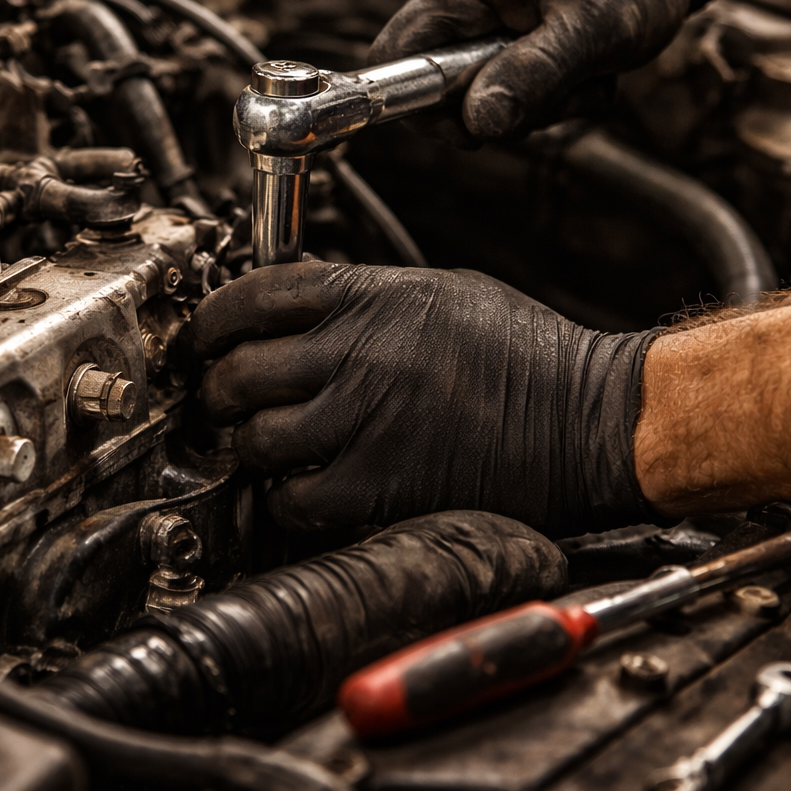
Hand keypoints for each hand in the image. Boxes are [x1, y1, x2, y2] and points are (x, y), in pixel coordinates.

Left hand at [188, 262, 660, 537]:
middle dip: (217, 390)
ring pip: (255, 437)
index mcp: (372, 297)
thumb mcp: (442, 291)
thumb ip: (365, 297)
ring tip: (261, 446)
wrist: (590, 418)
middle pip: (238, 370)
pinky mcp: (380, 485)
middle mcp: (358, 353)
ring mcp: (366, 420)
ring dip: (247, 445)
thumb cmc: (528, 354)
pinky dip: (281, 499)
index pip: (252, 297)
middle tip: (221, 402)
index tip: (201, 341)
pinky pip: (292, 498)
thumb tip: (302, 305)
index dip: (210, 322)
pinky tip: (297, 489)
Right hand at [371, 0, 761, 139]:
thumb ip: (531, 77)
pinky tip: (577, 65)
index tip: (490, 122)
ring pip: (471, 91)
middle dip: (500, 108)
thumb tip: (476, 124)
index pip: (389, 65)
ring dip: (530, 101)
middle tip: (563, 92)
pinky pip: (494, 76)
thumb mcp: (591, 31)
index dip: (427, 111)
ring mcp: (467, 3)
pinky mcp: (490, 16)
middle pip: (434, 90)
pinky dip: (538, 86)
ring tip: (582, 72)